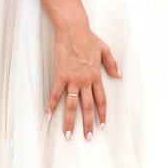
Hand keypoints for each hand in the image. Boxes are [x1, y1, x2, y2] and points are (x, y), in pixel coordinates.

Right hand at [47, 14, 120, 139]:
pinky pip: (55, 94)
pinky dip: (51, 105)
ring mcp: (72, 80)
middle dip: (88, 124)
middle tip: (87, 137)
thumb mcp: (105, 50)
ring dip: (69, 121)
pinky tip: (48, 116)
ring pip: (71, 105)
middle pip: (88, 107)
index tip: (102, 126)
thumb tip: (119, 75)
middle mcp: (85, 81)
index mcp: (96, 76)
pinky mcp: (60, 76)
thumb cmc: (89, 38)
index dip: (102, 114)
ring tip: (67, 134)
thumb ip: (111, 64)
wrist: (74, 30)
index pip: (101, 99)